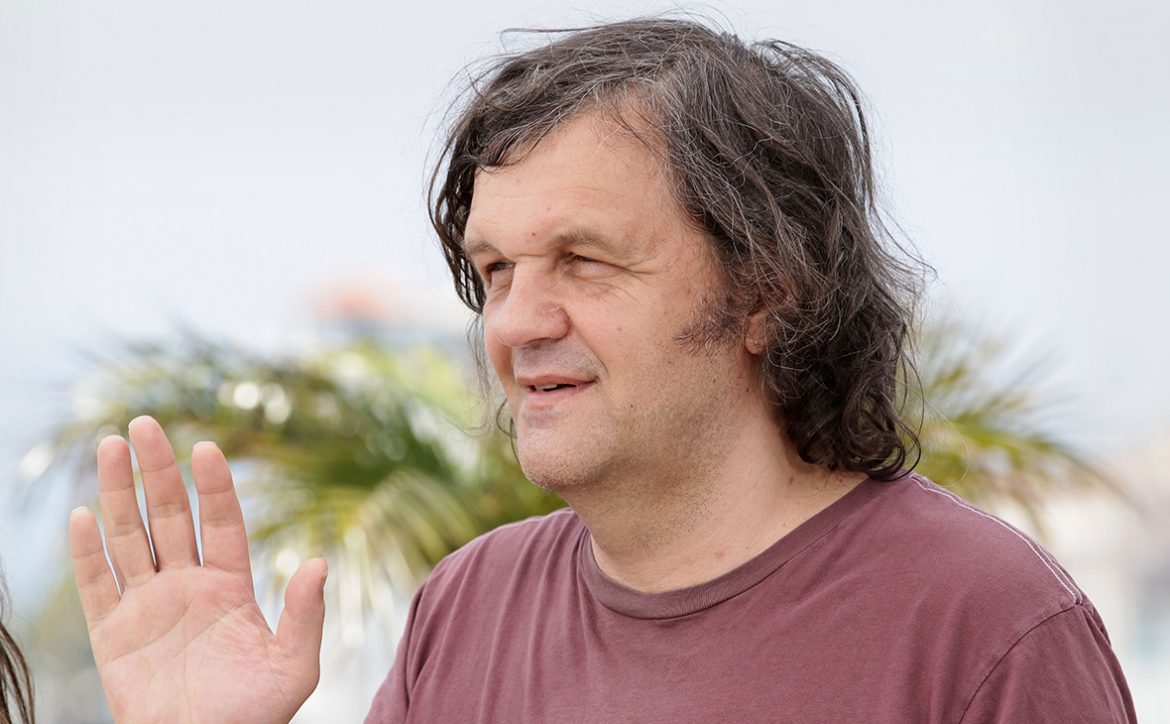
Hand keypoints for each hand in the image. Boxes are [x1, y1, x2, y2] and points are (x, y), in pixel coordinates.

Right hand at [69, 416, 326, 723]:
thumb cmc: (254, 715)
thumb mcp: (294, 667)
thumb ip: (306, 615)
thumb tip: (319, 562)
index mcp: (231, 586)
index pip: (221, 522)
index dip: (214, 486)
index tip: (207, 448)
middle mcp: (187, 586)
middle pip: (169, 516)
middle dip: (156, 470)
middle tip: (145, 423)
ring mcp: (148, 606)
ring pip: (129, 537)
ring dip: (118, 493)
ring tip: (111, 445)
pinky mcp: (113, 634)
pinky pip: (97, 585)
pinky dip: (87, 552)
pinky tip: (83, 515)